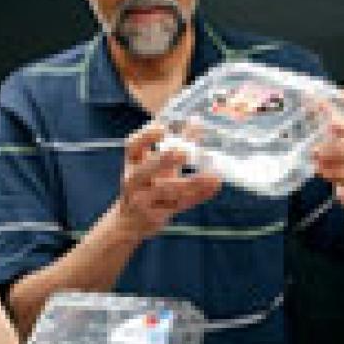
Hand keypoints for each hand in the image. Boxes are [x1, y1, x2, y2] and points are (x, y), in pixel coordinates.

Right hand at [112, 122, 221, 237]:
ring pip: (165, 191)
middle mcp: (133, 181)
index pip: (133, 147)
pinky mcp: (155, 216)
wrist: (129, 222)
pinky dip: (198, 196)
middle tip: (182, 152)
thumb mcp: (156, 165)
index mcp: (132, 163)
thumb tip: (196, 121)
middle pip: (143, 171)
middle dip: (163, 161)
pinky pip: (179, 205)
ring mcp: (142, 200)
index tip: (163, 127)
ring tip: (212, 176)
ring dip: (190, 183)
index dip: (145, 137)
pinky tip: (214, 186)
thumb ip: (176, 144)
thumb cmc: (146, 185)